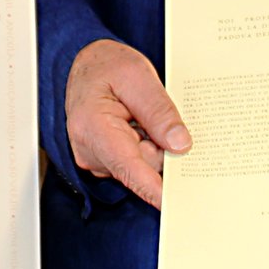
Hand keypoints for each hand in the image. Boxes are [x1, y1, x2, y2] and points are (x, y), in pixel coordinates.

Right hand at [64, 39, 189, 209]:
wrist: (88, 64)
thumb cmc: (106, 65)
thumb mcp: (138, 75)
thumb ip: (159, 110)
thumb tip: (180, 144)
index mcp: (93, 127)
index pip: (127, 167)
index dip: (152, 189)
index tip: (172, 204)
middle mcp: (90, 150)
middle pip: (143, 167)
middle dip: (160, 145)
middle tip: (155, 112)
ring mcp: (97, 158)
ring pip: (143, 165)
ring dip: (153, 142)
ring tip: (141, 112)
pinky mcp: (106, 161)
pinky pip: (138, 162)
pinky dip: (147, 144)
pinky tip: (138, 123)